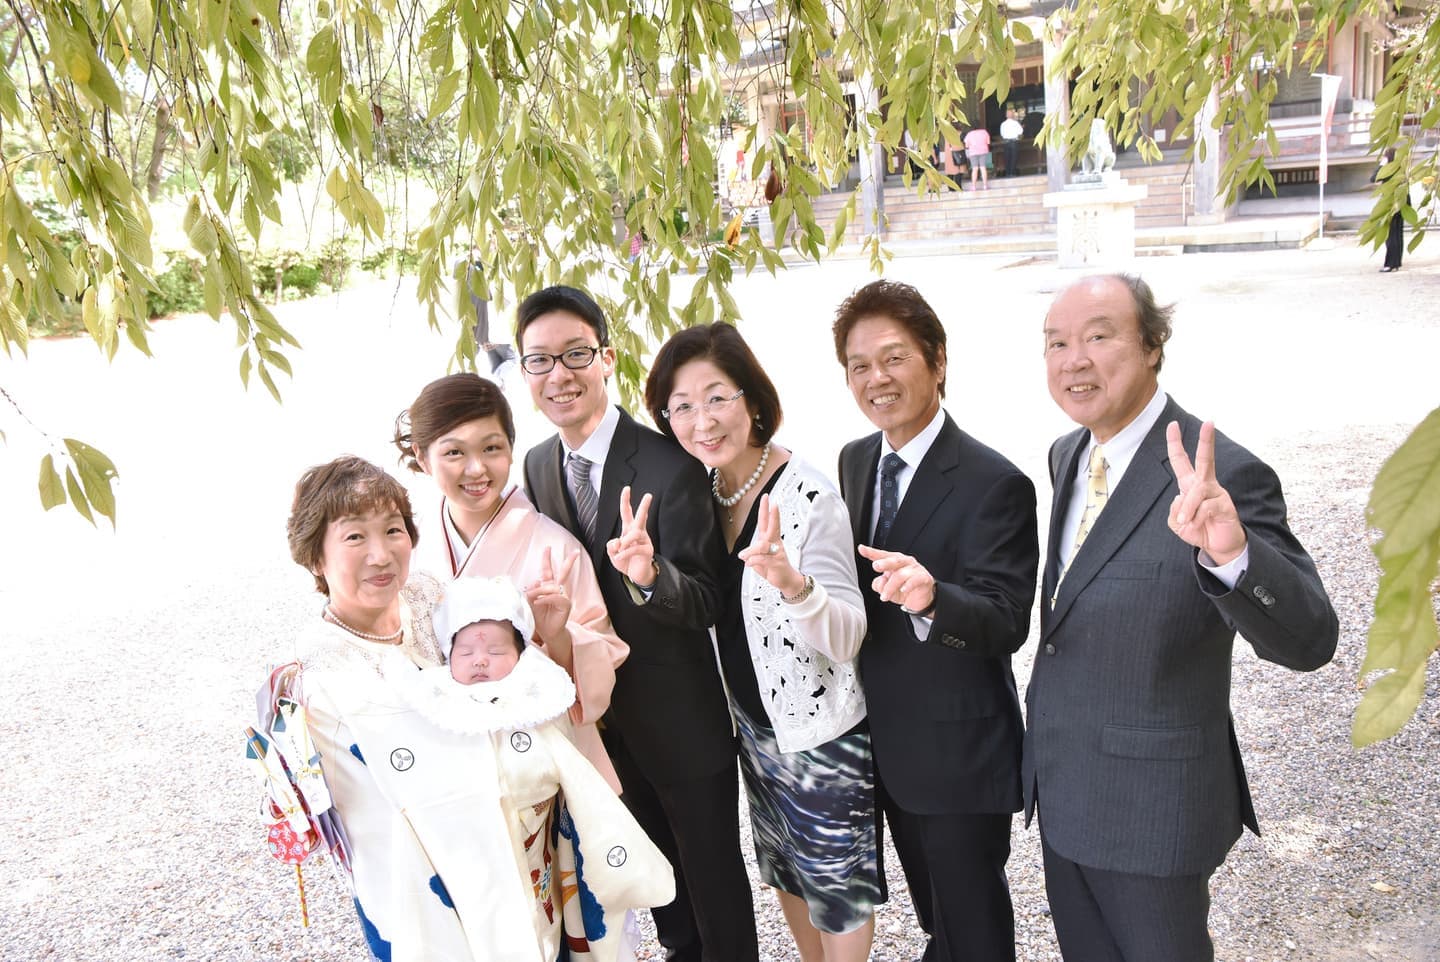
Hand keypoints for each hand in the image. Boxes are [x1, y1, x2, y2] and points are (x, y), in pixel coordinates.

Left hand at [526, 546, 580, 642]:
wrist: (547, 633)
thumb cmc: (539, 618)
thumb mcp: (530, 603)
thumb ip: (531, 591)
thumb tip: (536, 581)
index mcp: (547, 588)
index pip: (547, 571)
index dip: (546, 559)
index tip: (547, 548)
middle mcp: (557, 590)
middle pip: (563, 572)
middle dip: (569, 562)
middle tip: (575, 552)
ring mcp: (562, 596)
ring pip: (555, 585)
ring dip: (541, 591)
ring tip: (534, 600)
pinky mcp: (566, 604)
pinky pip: (555, 596)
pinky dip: (545, 599)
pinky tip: (538, 602)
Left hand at [606, 486, 657, 587]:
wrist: (636, 575)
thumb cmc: (625, 561)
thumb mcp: (612, 553)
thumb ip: (611, 545)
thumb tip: (618, 542)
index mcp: (629, 529)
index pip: (627, 513)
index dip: (626, 501)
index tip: (627, 489)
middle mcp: (638, 532)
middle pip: (641, 517)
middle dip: (644, 506)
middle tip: (649, 495)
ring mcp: (644, 541)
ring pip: (636, 533)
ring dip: (625, 541)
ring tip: (619, 550)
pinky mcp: (647, 551)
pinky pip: (634, 548)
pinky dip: (624, 553)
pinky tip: (619, 557)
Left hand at [736, 494, 805, 597]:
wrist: (785, 580)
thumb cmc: (773, 567)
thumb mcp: (759, 559)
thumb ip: (752, 554)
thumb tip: (744, 555)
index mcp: (770, 539)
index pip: (767, 521)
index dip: (766, 509)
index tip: (767, 497)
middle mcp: (775, 543)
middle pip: (772, 525)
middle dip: (770, 512)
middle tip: (769, 500)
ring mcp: (777, 552)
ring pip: (761, 545)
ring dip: (750, 551)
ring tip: (743, 556)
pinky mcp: (777, 562)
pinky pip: (761, 559)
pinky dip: (752, 562)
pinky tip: (750, 564)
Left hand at [858, 544, 935, 613]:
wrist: (919, 599)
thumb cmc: (901, 589)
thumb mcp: (885, 588)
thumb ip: (879, 584)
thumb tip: (880, 582)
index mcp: (894, 561)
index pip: (882, 555)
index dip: (872, 552)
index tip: (861, 549)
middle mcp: (905, 562)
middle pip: (894, 560)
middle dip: (884, 562)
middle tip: (876, 566)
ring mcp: (915, 569)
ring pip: (901, 574)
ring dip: (890, 586)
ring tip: (884, 596)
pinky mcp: (924, 578)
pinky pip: (915, 580)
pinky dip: (908, 585)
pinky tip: (903, 590)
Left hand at [1166, 420, 1246, 564]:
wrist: (1218, 546)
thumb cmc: (1197, 530)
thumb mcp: (1177, 522)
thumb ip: (1174, 511)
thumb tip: (1181, 499)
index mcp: (1190, 484)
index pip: (1181, 460)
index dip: (1175, 444)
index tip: (1172, 425)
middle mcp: (1205, 484)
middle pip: (1205, 459)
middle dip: (1207, 441)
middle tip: (1210, 422)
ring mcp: (1217, 493)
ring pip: (1196, 491)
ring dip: (1187, 508)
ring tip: (1185, 521)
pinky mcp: (1225, 505)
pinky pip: (1205, 507)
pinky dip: (1196, 518)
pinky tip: (1197, 525)